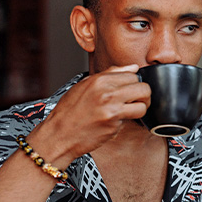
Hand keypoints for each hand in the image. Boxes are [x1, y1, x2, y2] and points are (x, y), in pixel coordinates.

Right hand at [27, 65, 150, 167]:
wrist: (59, 134)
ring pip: (143, 103)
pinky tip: (118, 120)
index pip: (132, 74)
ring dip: (141, 108)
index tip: (130, 90)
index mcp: (99, 79)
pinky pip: (133, 118)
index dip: (134, 83)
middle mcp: (106, 91)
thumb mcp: (85, 85)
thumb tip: (133, 68)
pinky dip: (129, 120)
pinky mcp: (113, 123)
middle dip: (143, 95)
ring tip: (131, 111)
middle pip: (143, 87)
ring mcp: (111, 108)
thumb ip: (111, 74)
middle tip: (137, 101)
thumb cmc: (70, 111)